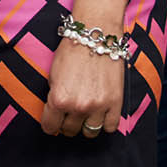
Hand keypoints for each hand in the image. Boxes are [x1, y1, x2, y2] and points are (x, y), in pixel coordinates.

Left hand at [42, 23, 128, 138]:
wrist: (96, 34)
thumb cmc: (72, 51)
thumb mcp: (52, 75)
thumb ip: (53, 97)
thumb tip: (55, 115)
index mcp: (58, 99)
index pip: (50, 127)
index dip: (50, 124)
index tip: (54, 121)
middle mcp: (78, 106)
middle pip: (69, 131)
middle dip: (67, 122)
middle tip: (70, 112)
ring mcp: (98, 106)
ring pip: (89, 132)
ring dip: (86, 124)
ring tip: (86, 112)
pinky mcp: (116, 103)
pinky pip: (109, 127)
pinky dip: (104, 122)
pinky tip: (101, 112)